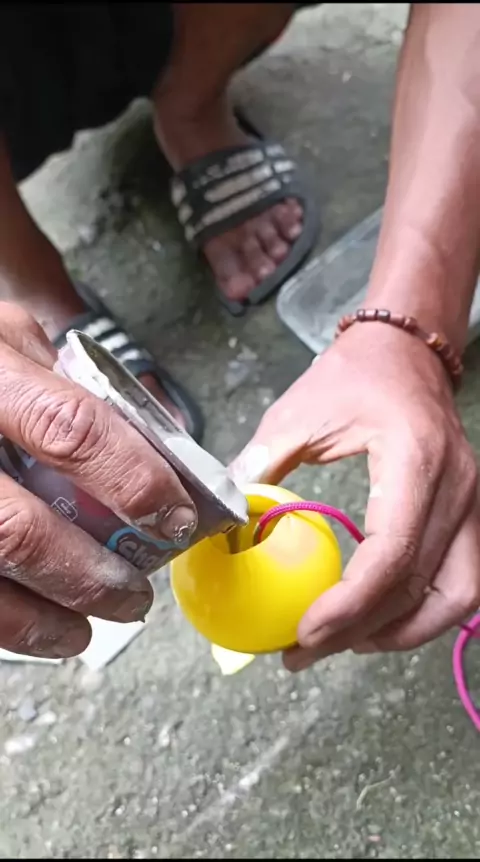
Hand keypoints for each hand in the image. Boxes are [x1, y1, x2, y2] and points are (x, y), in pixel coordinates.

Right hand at [0, 303, 197, 658]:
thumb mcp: (6, 336)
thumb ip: (68, 382)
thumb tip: (152, 437)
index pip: (70, 430)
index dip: (133, 479)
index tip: (175, 516)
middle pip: (20, 529)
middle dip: (91, 574)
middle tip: (134, 593)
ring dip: (44, 616)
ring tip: (86, 626)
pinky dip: (4, 619)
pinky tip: (31, 625)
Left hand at [233, 322, 479, 669]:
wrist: (406, 351)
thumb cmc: (355, 375)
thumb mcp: (298, 413)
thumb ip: (259, 465)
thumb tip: (221, 518)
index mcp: (415, 460)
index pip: (392, 553)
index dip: (350, 606)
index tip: (303, 632)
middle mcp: (457, 488)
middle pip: (419, 587)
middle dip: (361, 632)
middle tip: (304, 649)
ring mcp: (472, 503)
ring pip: (456, 597)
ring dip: (402, 632)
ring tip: (343, 643)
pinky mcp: (469, 514)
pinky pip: (462, 582)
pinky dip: (423, 612)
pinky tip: (378, 619)